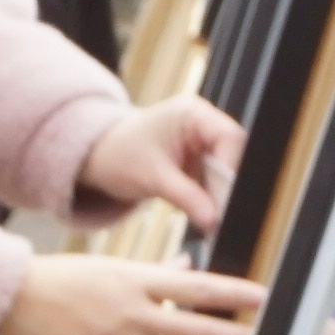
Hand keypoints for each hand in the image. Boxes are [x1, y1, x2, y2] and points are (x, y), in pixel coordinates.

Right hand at [0, 255, 262, 334]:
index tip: (263, 298)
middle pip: (195, 328)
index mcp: (136, 281)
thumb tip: (188, 265)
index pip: (197, 287)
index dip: (233, 293)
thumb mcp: (110, 265)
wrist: (13, 298)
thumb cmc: (61, 277)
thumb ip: (153, 272)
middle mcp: (131, 313)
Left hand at [79, 96, 243, 227]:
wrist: (100, 158)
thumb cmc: (120, 156)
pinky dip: (212, 199)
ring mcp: (203, 143)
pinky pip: (216, 181)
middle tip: (226, 216)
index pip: (228, 137)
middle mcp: (203, 124)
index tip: (229, 198)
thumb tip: (214, 220)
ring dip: (222, 195)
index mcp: (192, 113)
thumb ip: (185, 197)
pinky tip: (208, 216)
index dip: (233, 168)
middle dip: (230, 185)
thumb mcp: (151, 177)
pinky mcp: (200, 162)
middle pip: (234, 153)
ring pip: (228, 170)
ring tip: (217, 220)